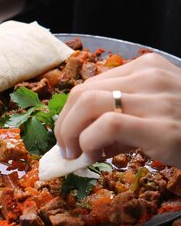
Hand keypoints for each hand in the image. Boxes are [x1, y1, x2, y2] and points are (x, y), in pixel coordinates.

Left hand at [54, 52, 180, 167]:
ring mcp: (155, 97)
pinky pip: (107, 123)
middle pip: (83, 91)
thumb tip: (81, 143)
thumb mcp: (156, 114)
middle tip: (66, 149)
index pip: (92, 84)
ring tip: (75, 154)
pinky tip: (92, 156)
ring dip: (71, 131)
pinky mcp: (159, 124)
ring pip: (88, 102)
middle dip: (65, 123)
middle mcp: (148, 76)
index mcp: (147, 68)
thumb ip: (121, 123)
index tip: (69, 136)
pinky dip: (89, 141)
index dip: (71, 112)